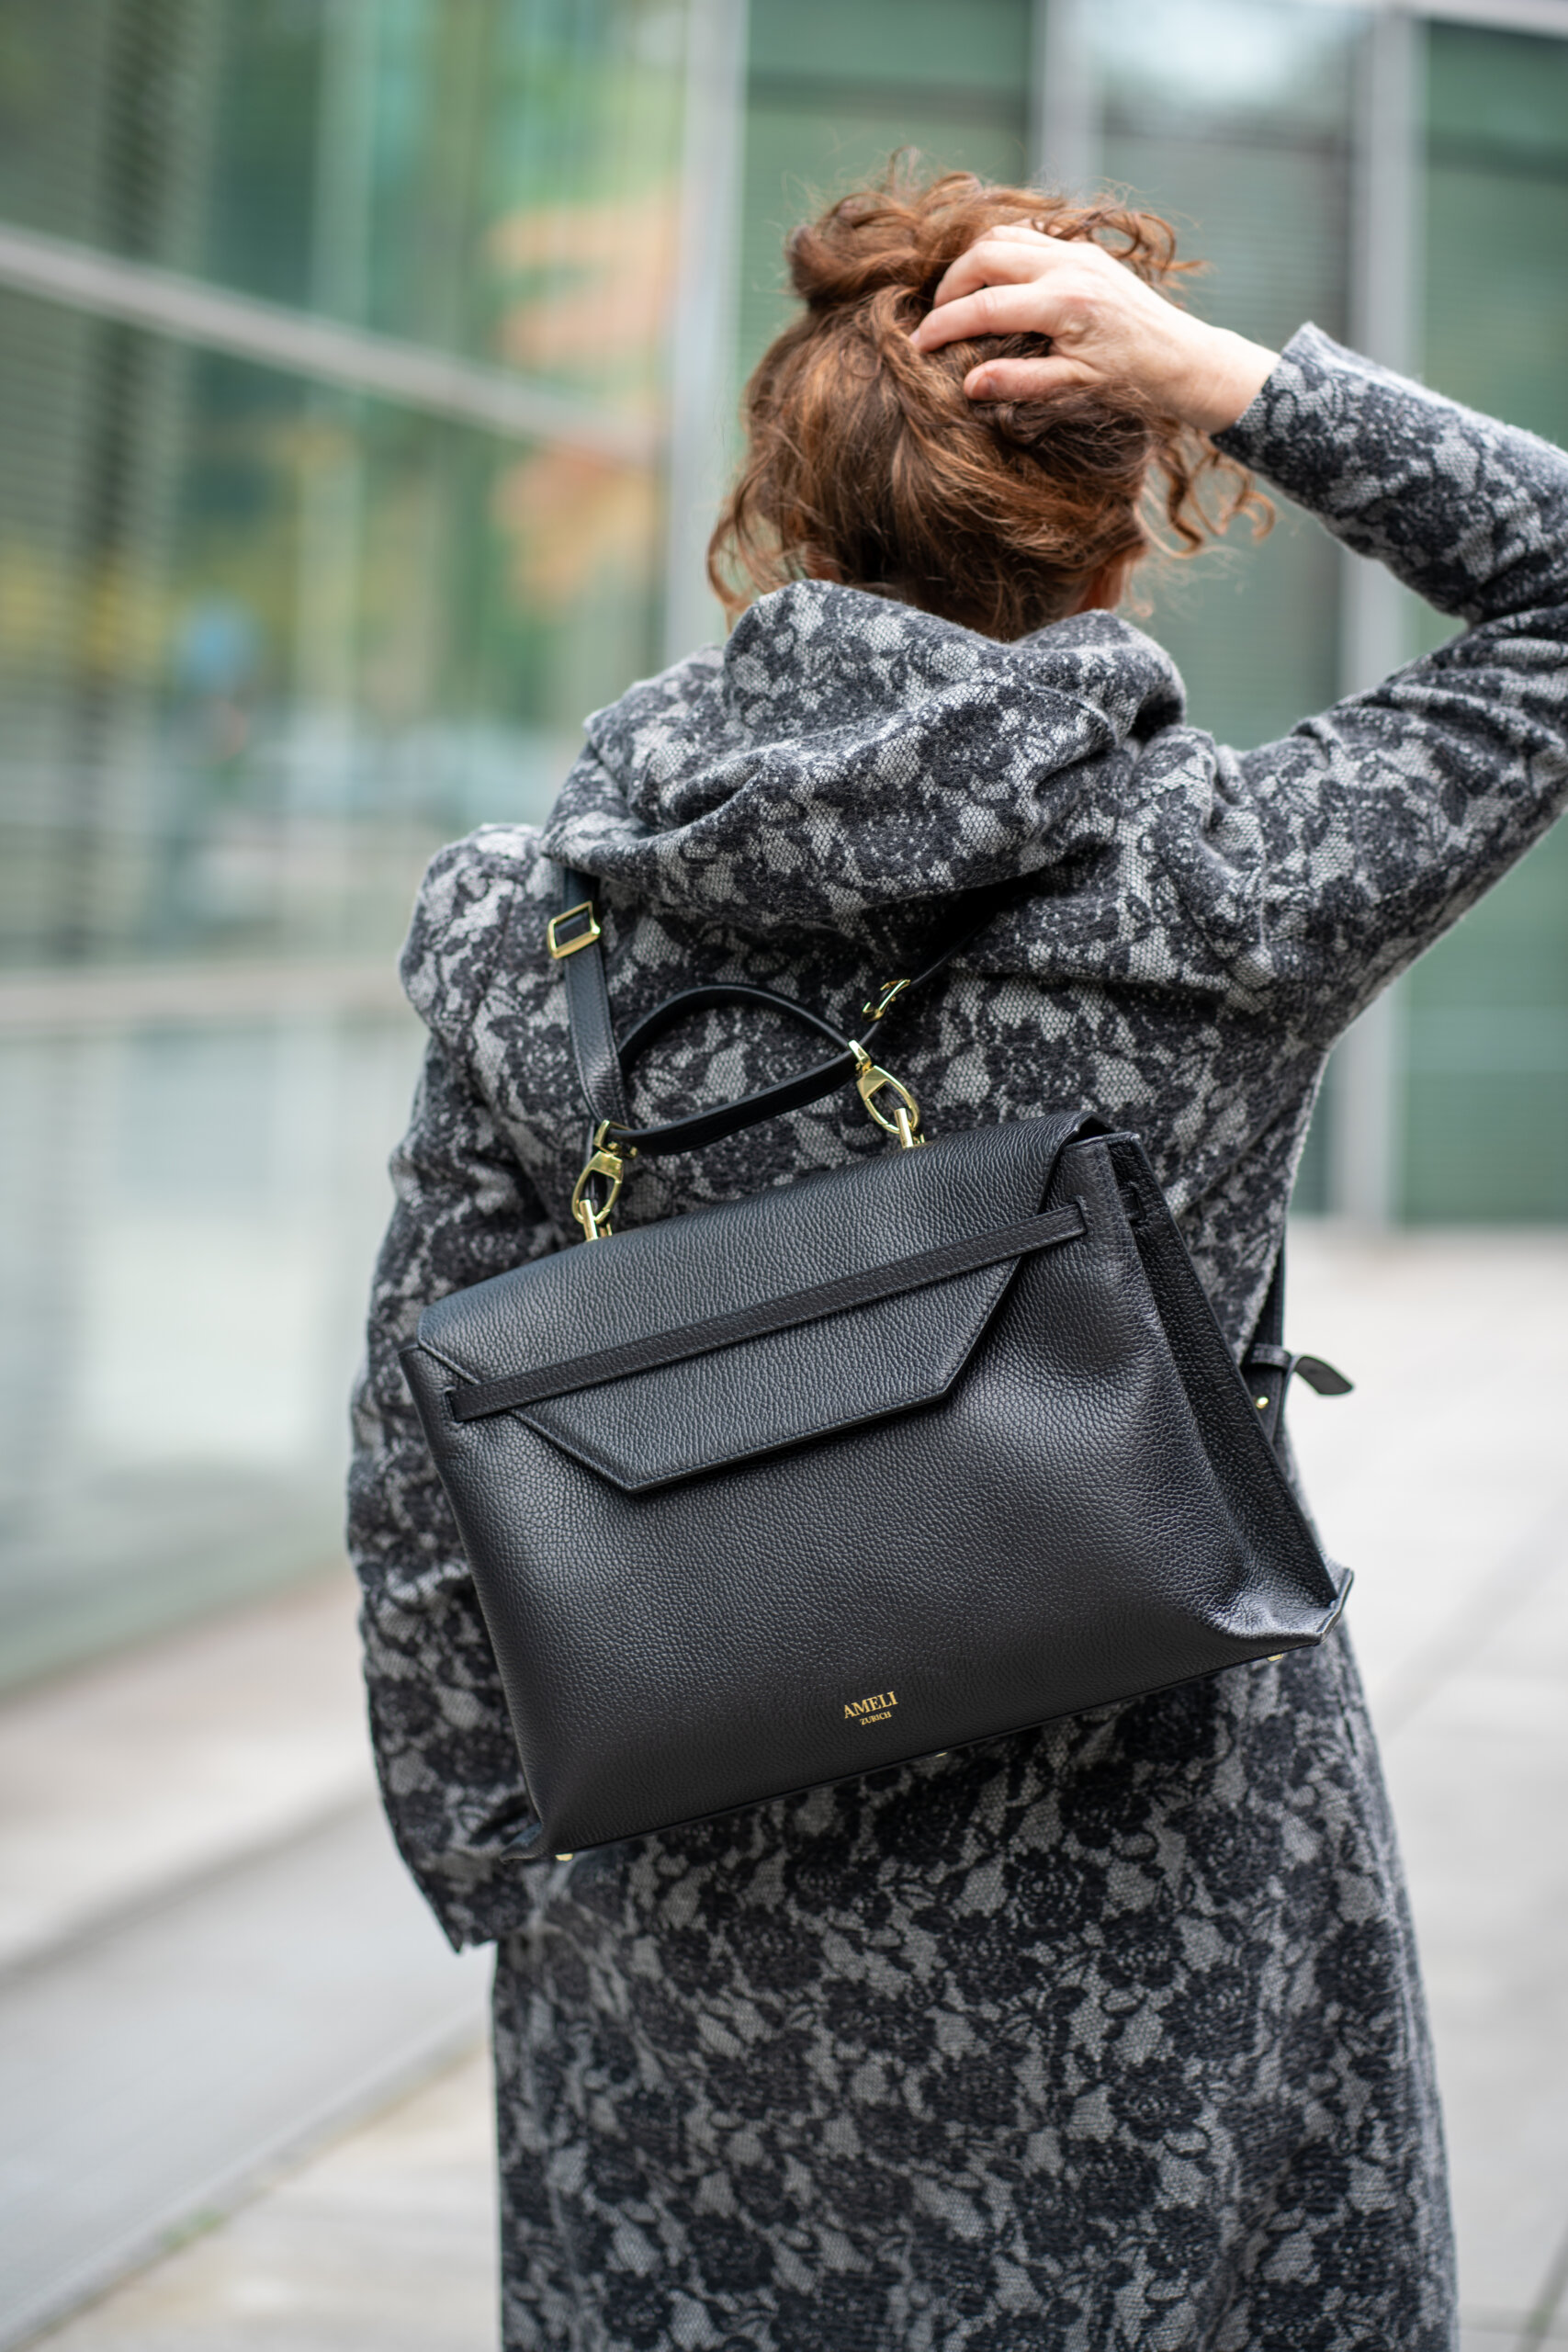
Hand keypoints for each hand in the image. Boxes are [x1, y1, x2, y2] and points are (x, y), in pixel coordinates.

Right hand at [909, 225, 1276, 435]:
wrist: (1180, 355)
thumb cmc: (1130, 379)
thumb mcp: (1073, 388)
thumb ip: (1019, 382)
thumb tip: (967, 384)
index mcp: (1065, 304)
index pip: (983, 307)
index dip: (943, 326)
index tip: (917, 345)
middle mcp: (1069, 267)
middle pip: (985, 256)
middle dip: (950, 287)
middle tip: (936, 320)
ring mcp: (1077, 251)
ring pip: (1004, 237)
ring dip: (972, 264)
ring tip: (958, 300)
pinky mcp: (1083, 249)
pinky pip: (1028, 236)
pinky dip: (1000, 254)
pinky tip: (992, 283)